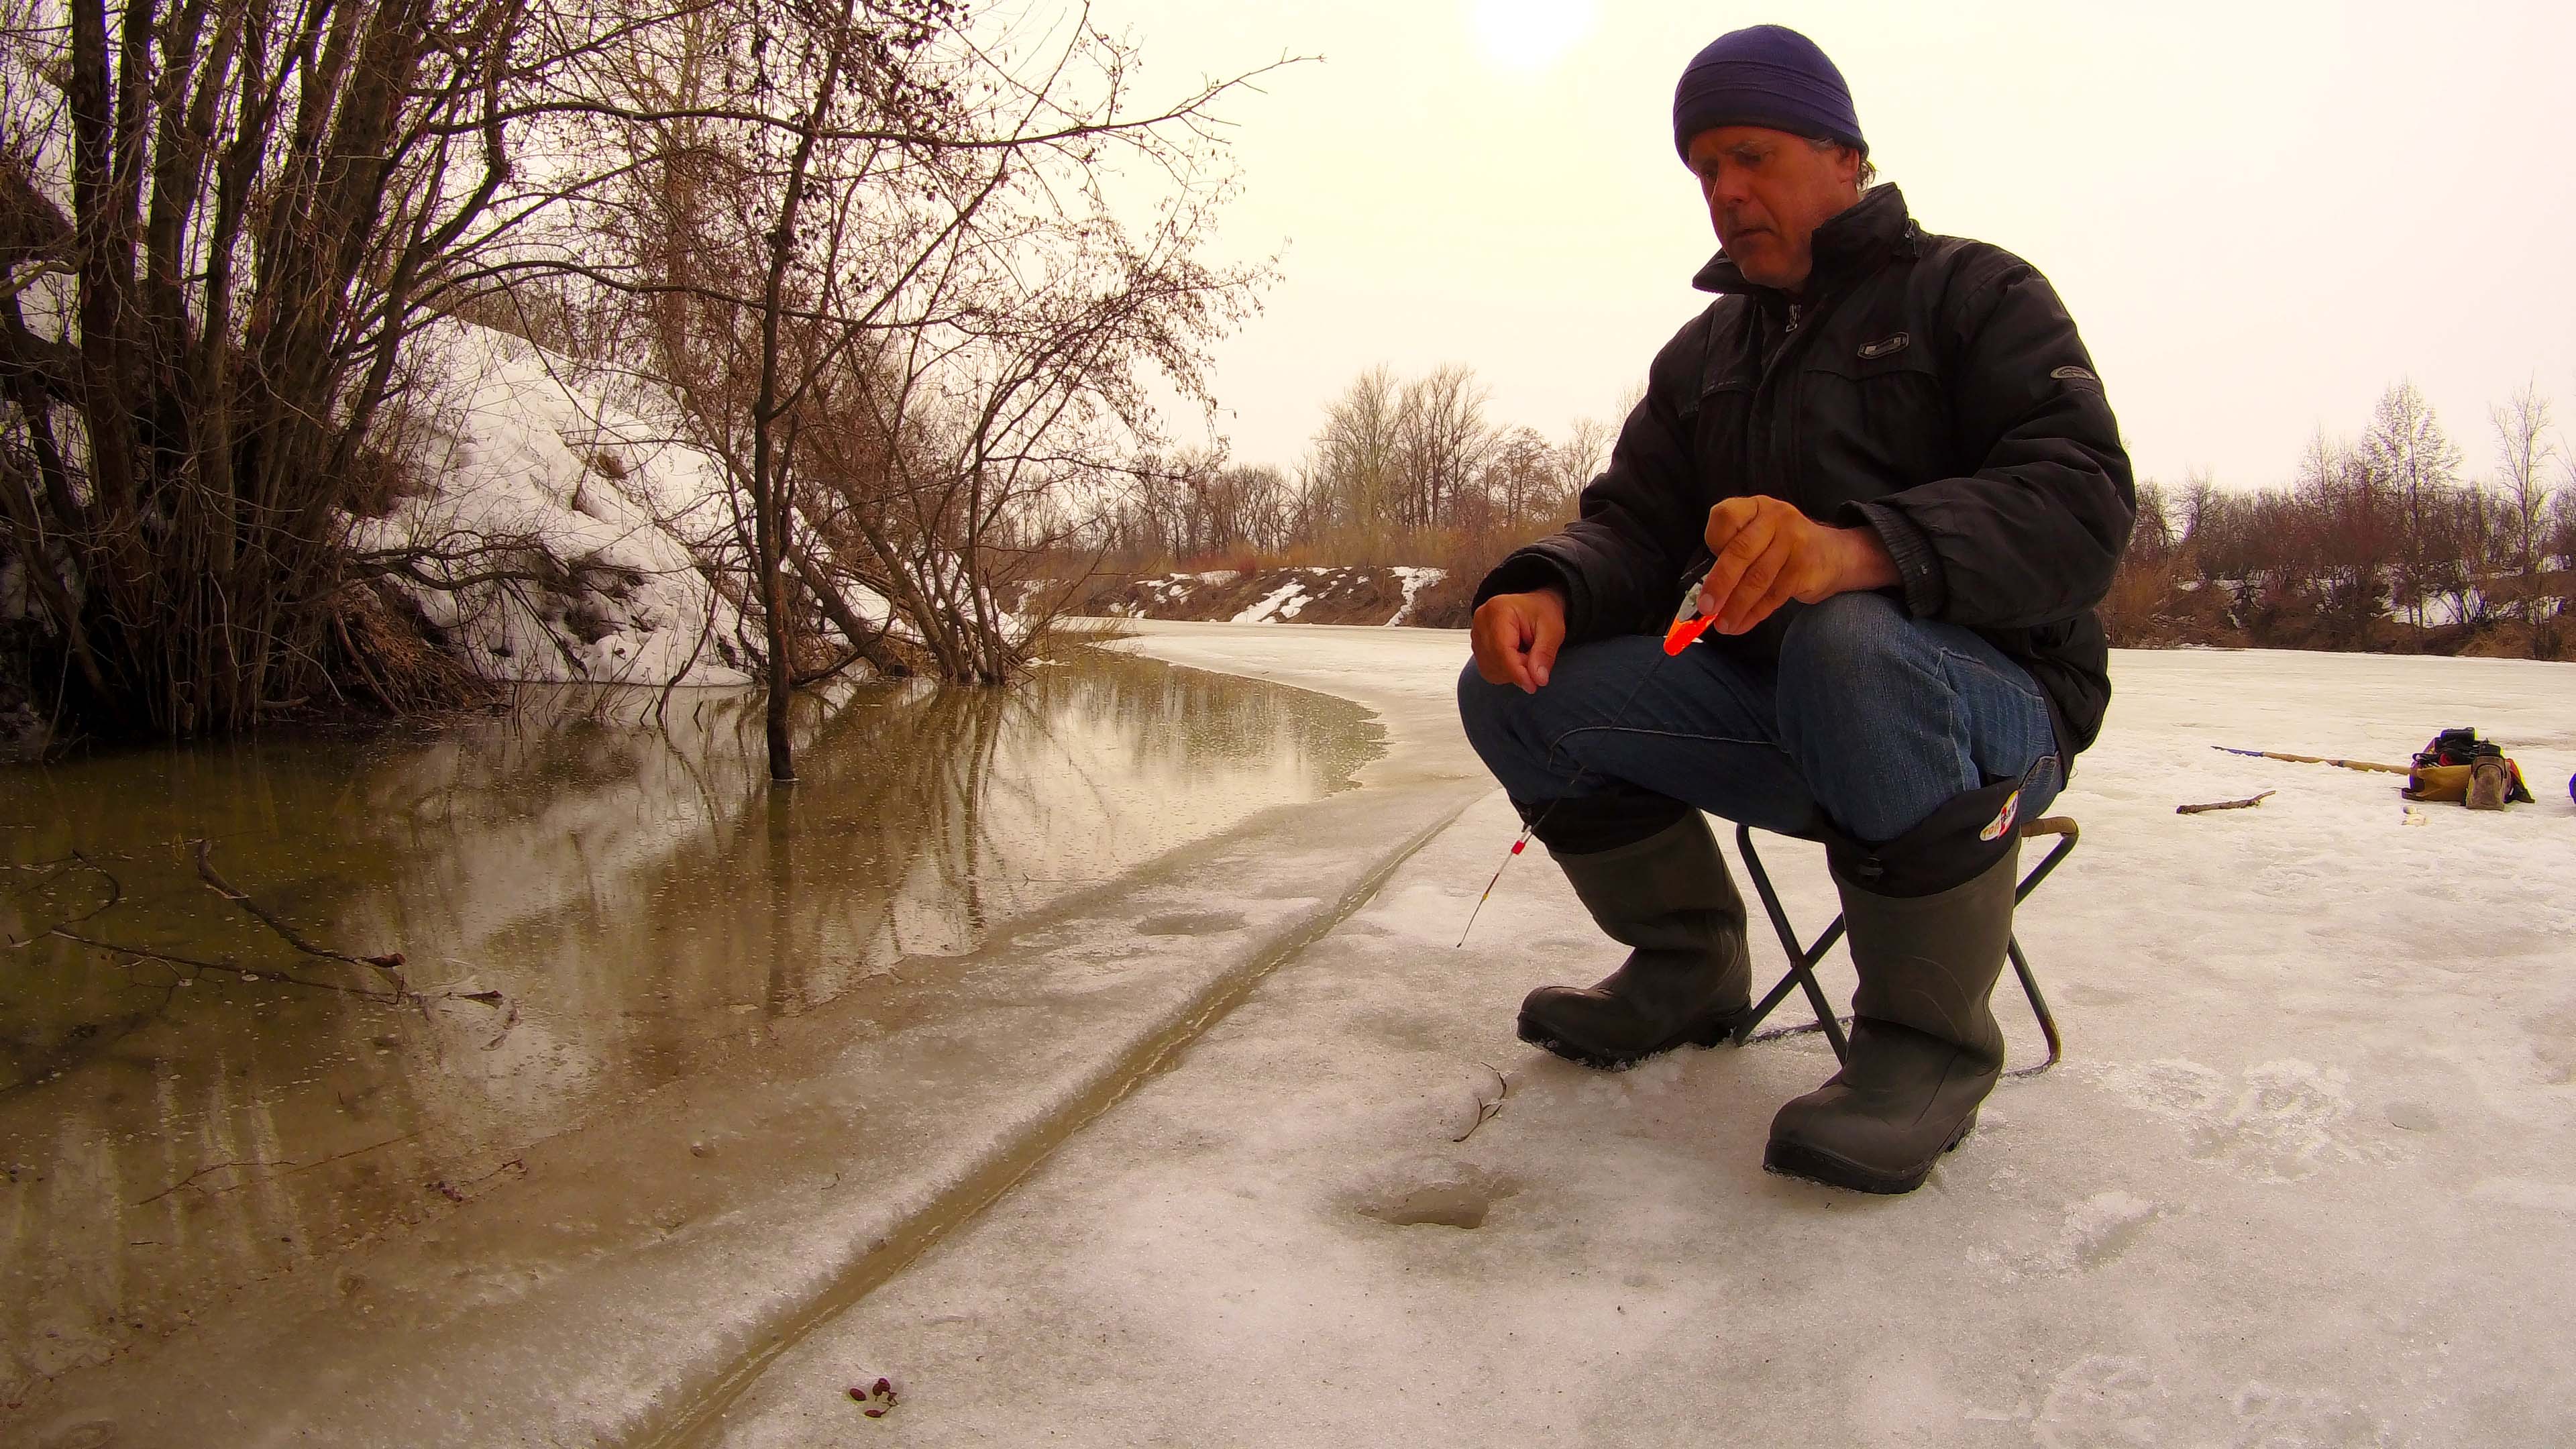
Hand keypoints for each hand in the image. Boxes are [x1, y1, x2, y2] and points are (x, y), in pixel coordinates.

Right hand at [1471, 588, 1566, 693]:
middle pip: (1494, 660)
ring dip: (1511, 672)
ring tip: (1526, 656)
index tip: (1533, 685)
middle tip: (1536, 664)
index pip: (1501, 649)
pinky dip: (1504, 672)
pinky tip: (1516, 660)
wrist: (1535, 606)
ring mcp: (1476, 634)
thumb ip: (1544, 654)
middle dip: (1517, 671)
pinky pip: (1487, 669)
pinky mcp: (1477, 646)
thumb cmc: (1542, 611)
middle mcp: (1482, 621)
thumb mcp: (1552, 629)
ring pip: (1489, 668)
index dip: (1517, 672)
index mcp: (1499, 610)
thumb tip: (1537, 679)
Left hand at [1697, 496, 1898, 633]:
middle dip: (1719, 583)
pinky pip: (1773, 595)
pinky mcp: (1804, 567)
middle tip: (1706, 608)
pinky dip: (1754, 614)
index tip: (1708, 562)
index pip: (1725, 517)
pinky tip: (1741, 624)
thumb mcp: (1758, 535)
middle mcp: (1774, 518)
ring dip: (1736, 606)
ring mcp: (1793, 541)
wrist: (1834, 554)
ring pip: (1757, 578)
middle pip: (1740, 551)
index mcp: (1755, 507)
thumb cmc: (1782, 547)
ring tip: (1722, 625)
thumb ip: (1734, 552)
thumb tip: (1706, 593)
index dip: (1713, 541)